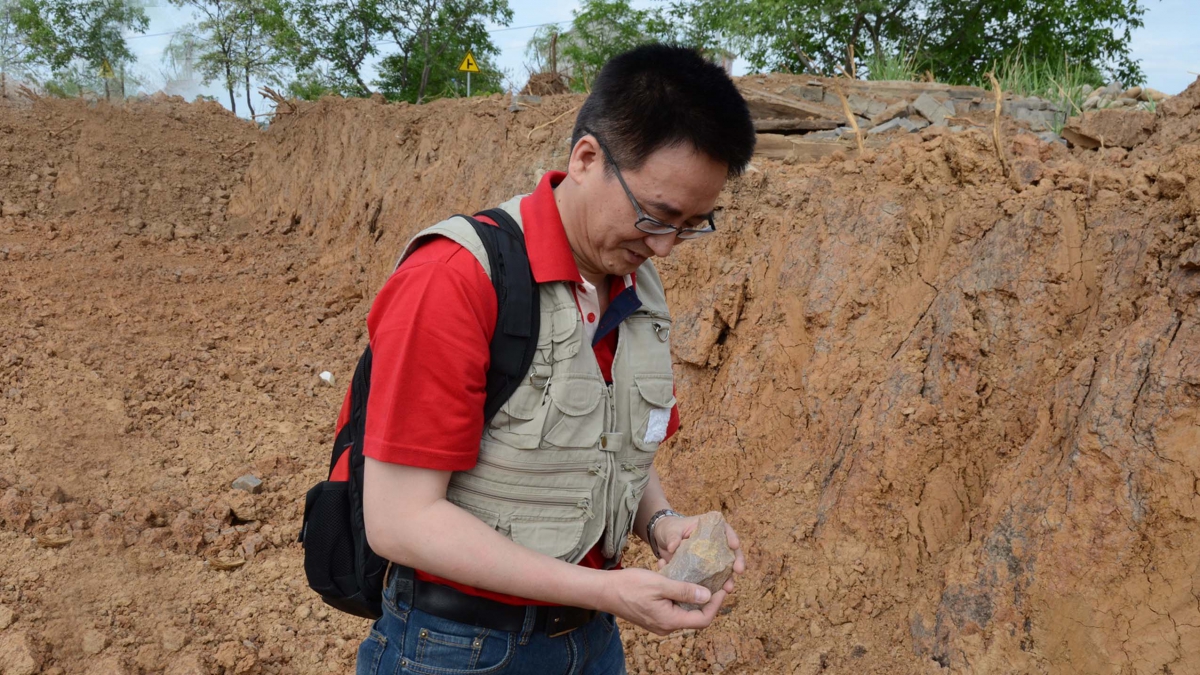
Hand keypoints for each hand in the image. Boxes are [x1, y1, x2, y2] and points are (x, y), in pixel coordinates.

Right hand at [599, 568, 727, 634]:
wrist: (604, 591)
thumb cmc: (629, 586)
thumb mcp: (660, 584)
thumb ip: (684, 590)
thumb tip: (707, 596)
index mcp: (670, 621)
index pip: (703, 619)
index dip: (715, 605)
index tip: (722, 588)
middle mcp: (667, 625)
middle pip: (695, 616)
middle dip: (706, 598)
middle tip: (713, 580)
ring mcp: (659, 622)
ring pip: (684, 610)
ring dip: (690, 593)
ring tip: (695, 574)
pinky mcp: (653, 615)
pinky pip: (672, 606)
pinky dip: (677, 593)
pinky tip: (674, 576)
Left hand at [653, 515, 745, 595]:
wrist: (662, 541)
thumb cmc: (669, 530)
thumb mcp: (670, 531)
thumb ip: (673, 537)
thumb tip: (672, 547)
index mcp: (710, 528)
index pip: (726, 530)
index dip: (732, 537)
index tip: (734, 545)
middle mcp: (715, 543)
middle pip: (731, 551)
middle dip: (737, 561)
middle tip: (739, 570)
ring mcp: (711, 558)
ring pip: (725, 568)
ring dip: (729, 578)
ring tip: (728, 588)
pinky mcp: (704, 570)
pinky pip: (714, 578)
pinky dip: (716, 586)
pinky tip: (717, 594)